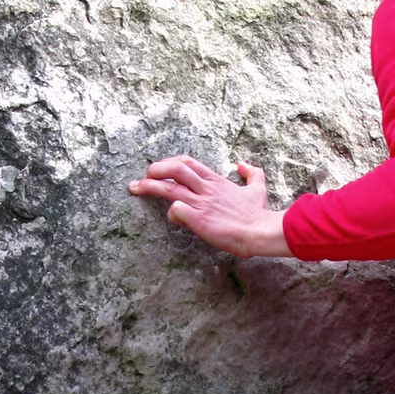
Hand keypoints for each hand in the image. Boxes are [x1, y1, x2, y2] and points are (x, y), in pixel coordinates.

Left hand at [129, 156, 292, 258]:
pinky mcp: (199, 220)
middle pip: (175, 169)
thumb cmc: (258, 213)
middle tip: (142, 177)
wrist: (259, 231)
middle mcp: (205, 189)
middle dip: (154, 170)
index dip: (169, 162)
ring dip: (149, 187)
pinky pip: (176, 210)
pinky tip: (173, 218)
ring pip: (169, 188)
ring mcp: (201, 204)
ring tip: (135, 188)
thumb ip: (252, 173)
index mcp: (215, 180)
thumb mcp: (258, 188)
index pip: (187, 162)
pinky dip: (170, 212)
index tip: (159, 168)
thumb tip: (243, 164)